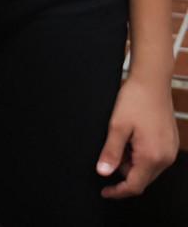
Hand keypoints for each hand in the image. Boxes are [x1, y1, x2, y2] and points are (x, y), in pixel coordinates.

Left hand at [96, 74, 177, 197]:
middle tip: (112, 151)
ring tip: (123, 138)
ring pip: (147, 168)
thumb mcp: (117, 126)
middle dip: (124, 171)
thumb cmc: (135, 100)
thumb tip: (103, 172)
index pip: (135, 185)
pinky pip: (154, 158)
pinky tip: (132, 138)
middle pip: (142, 178)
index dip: (118, 191)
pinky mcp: (170, 143)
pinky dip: (140, 154)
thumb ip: (111, 152)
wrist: (152, 82)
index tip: (105, 192)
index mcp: (152, 156)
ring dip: (132, 162)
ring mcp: (170, 151)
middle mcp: (165, 157)